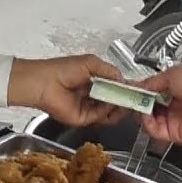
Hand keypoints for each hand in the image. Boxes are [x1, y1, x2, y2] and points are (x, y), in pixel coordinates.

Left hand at [8, 56, 126, 125]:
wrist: (44, 83)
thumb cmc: (63, 69)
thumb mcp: (91, 63)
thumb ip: (110, 71)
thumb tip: (124, 79)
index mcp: (92, 82)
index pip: (113, 88)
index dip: (125, 89)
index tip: (137, 89)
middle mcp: (91, 96)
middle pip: (114, 102)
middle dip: (126, 100)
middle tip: (137, 98)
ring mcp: (88, 109)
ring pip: (109, 112)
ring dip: (120, 107)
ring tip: (129, 101)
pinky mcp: (83, 119)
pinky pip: (101, 117)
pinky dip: (109, 111)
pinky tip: (114, 103)